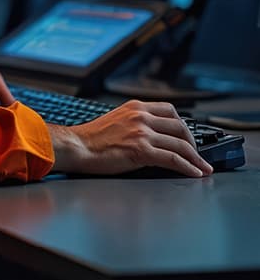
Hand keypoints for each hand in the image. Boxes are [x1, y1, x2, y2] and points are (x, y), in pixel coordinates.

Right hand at [47, 100, 213, 177]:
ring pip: (180, 144)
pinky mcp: (141, 150)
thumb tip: (153, 136)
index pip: (170, 110)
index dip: (184, 125)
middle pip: (180, 126)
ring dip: (196, 158)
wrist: (76, 146)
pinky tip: (195, 173)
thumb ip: (135, 122)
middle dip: (193, 143)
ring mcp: (141, 132)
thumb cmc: (91, 138)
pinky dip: (188, 167)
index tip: (188, 137)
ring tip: (203, 168)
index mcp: (134, 106)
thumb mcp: (116, 120)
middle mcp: (140, 116)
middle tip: (197, 155)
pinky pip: (173, 159)